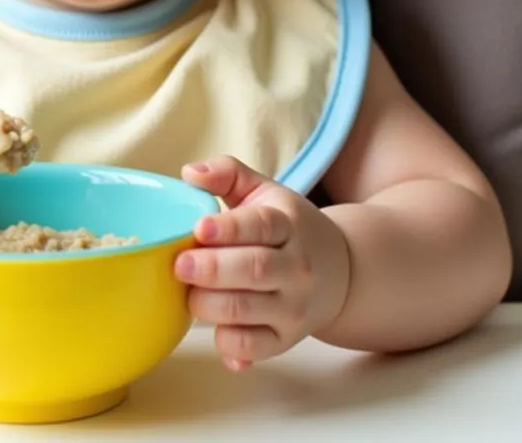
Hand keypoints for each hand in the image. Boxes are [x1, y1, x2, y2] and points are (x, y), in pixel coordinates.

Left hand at [175, 155, 350, 370]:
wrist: (341, 271)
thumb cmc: (287, 227)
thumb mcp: (264, 191)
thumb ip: (227, 174)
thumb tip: (189, 173)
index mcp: (288, 224)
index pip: (259, 226)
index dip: (228, 228)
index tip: (199, 228)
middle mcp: (296, 267)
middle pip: (253, 270)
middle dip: (211, 269)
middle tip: (180, 265)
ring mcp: (293, 306)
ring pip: (247, 310)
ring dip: (209, 305)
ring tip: (188, 292)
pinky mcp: (286, 339)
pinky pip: (253, 348)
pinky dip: (228, 344)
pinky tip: (213, 328)